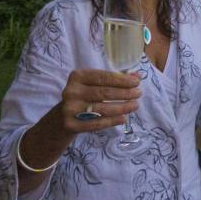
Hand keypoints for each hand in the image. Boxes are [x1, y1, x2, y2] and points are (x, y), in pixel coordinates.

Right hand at [17, 68, 140, 186]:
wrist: (61, 117)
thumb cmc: (83, 95)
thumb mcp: (94, 84)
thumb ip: (114, 79)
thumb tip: (138, 75)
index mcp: (77, 76)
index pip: (103, 77)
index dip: (122, 80)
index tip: (137, 82)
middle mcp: (71, 91)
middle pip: (104, 93)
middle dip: (125, 93)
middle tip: (139, 94)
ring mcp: (69, 109)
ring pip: (102, 109)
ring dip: (122, 107)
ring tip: (135, 105)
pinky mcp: (71, 124)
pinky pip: (96, 123)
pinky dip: (112, 121)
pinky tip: (124, 118)